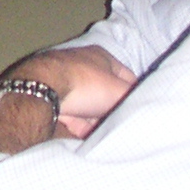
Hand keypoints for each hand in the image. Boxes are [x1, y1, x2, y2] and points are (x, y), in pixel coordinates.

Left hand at [5, 46, 135, 136]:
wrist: (42, 90)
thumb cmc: (86, 84)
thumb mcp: (118, 91)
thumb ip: (133, 98)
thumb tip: (146, 108)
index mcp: (101, 57)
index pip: (127, 77)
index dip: (133, 96)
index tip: (137, 113)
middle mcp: (82, 65)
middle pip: (105, 95)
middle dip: (110, 112)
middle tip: (115, 126)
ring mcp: (65, 81)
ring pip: (88, 106)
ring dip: (94, 121)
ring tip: (99, 133)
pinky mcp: (51, 97)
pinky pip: (71, 115)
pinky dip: (77, 125)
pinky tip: (80, 133)